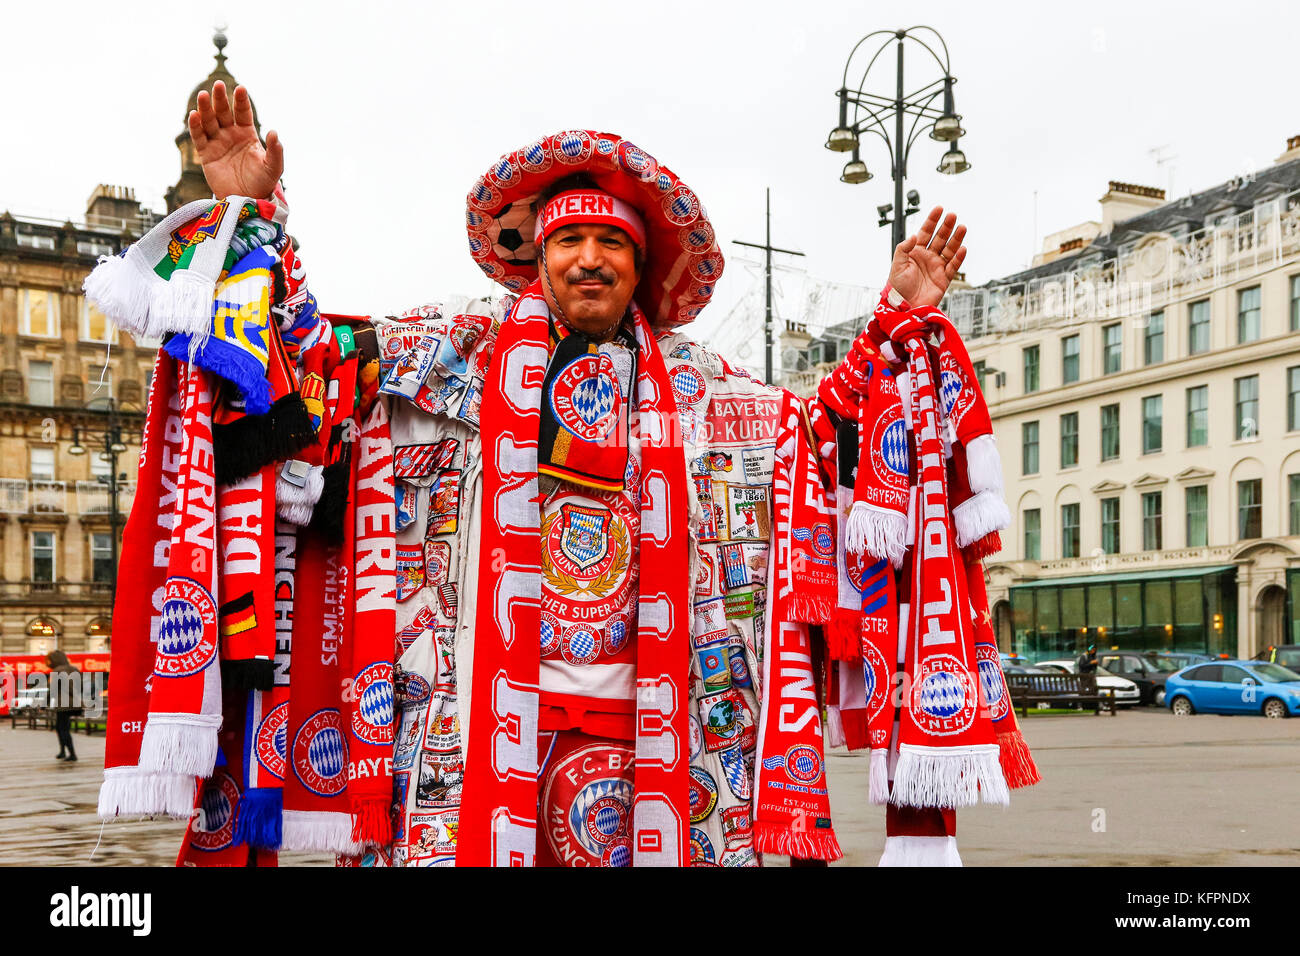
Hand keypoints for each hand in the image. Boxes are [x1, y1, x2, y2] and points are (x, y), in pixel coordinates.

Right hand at [187, 80, 283, 200]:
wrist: (247, 199)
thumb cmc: (262, 182)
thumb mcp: (273, 167)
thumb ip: (276, 151)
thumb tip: (275, 132)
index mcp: (247, 133)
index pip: (243, 113)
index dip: (241, 101)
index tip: (240, 88)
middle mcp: (230, 134)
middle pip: (223, 112)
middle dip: (220, 99)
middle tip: (218, 85)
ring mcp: (217, 142)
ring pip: (209, 121)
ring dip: (205, 108)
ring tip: (202, 95)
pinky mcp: (206, 153)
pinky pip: (199, 137)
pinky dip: (195, 126)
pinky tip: (194, 115)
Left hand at [887, 206, 966, 307]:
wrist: (903, 307)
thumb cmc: (897, 288)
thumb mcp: (896, 265)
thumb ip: (904, 248)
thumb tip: (915, 235)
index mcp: (915, 252)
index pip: (926, 232)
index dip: (932, 220)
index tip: (939, 209)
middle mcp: (928, 257)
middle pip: (940, 238)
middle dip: (946, 227)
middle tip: (952, 216)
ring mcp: (937, 267)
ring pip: (949, 250)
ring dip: (956, 239)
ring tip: (962, 227)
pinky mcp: (944, 279)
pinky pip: (953, 266)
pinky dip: (959, 258)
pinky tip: (962, 248)